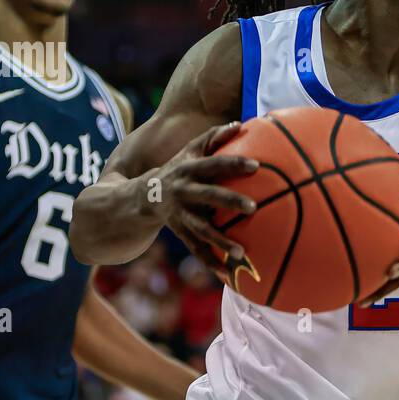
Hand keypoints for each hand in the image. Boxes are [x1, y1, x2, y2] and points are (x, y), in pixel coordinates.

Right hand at [152, 122, 259, 284]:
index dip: (233, 164)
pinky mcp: (180, 233)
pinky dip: (212, 263)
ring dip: (221, 241)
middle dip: (229, 202)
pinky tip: (229, 275)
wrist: (141, 195)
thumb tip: (240, 124)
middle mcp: (183, 191)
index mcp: (189, 169)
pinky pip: (196, 250)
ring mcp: (180, 215)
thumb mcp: (189, 151)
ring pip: (201, 230)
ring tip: (242, 252)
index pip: (214, 164)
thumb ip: (213, 138)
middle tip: (253, 207)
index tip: (256, 166)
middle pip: (208, 196)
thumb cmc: (178, 168)